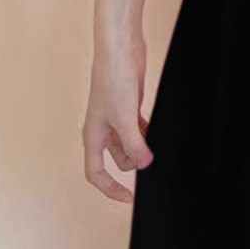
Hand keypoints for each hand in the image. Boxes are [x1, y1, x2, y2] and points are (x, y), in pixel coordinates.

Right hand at [83, 34, 153, 202]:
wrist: (121, 50)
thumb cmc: (114, 80)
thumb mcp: (124, 117)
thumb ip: (133, 144)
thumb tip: (143, 165)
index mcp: (93, 135)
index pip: (96, 172)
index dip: (110, 189)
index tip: (128, 198)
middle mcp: (102, 129)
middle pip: (117, 158)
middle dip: (134, 162)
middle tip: (152, 158)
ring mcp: (116, 117)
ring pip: (128, 143)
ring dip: (141, 147)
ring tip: (157, 146)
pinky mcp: (129, 105)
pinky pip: (137, 128)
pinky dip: (146, 133)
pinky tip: (157, 132)